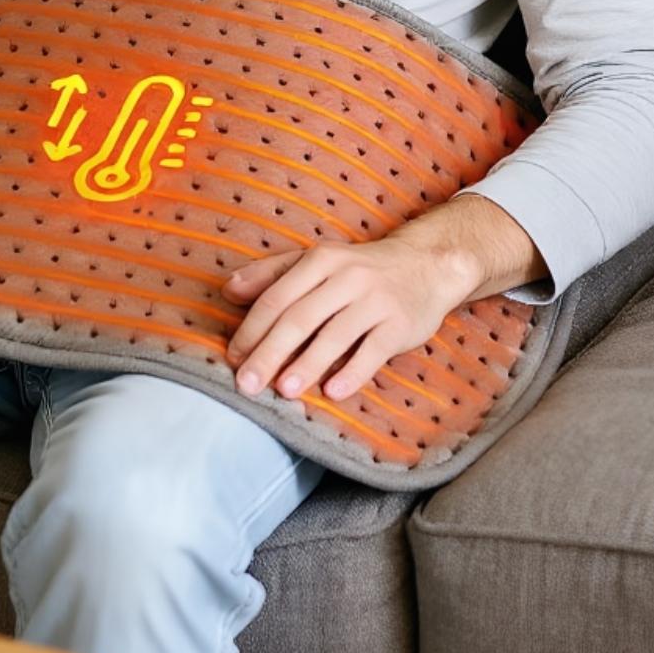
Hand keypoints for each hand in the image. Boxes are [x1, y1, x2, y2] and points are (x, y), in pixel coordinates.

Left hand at [220, 233, 469, 402]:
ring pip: (335, 335)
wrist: (426, 264)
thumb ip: (272, 274)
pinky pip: (373, 351)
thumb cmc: (359, 269)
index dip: (252, 329)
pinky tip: (333, 392)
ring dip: (307, 364)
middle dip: (270, 352)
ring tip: (284, 390)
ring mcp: (375, 300)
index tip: (232, 358)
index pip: (277, 297)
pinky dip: (353, 372)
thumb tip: (227, 291)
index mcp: (319, 260)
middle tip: (247, 384)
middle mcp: (346, 277)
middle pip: (300, 317)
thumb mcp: (316, 261)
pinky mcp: (400, 324)